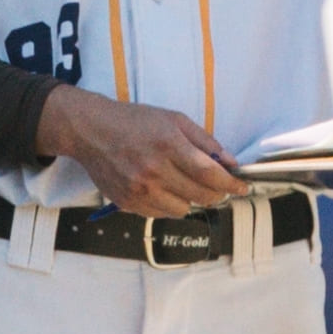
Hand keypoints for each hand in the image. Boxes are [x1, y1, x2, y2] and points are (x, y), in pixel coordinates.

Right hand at [36, 87, 238, 218]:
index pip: (209, 174)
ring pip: (183, 209)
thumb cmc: (133, 121)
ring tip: (186, 187)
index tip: (242, 186)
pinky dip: (169, 206)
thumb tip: (230, 163)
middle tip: (218, 187)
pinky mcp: (126, 202)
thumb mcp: (174, 120)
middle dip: (217, 193)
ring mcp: (138, 189)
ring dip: (191, 200)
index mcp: (168, 146)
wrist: (90, 131)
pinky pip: (160, 214)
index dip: (231, 184)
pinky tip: (165, 191)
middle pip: (200, 195)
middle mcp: (153, 171)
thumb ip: (205, 141)